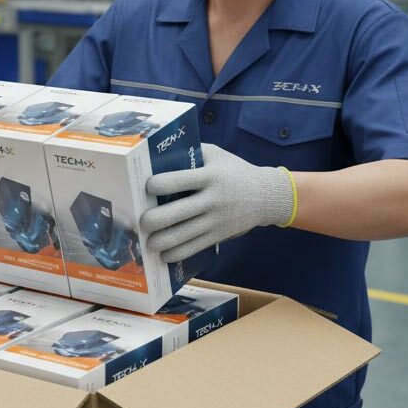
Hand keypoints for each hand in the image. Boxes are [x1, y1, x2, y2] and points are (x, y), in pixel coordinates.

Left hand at [140, 143, 295, 262]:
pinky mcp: (218, 235)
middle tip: (141, 222)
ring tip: (148, 243)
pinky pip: (194, 247)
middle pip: (176, 213)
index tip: (146, 188)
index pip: (178, 180)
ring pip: (182, 235)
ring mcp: (215, 220)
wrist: (266, 196)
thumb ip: (191, 152)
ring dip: (160, 242)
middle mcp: (212, 199)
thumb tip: (159, 153)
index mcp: (209, 176)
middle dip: (153, 220)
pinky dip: (176, 254)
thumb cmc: (233, 171)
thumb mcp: (216, 155)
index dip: (157, 185)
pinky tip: (164, 254)